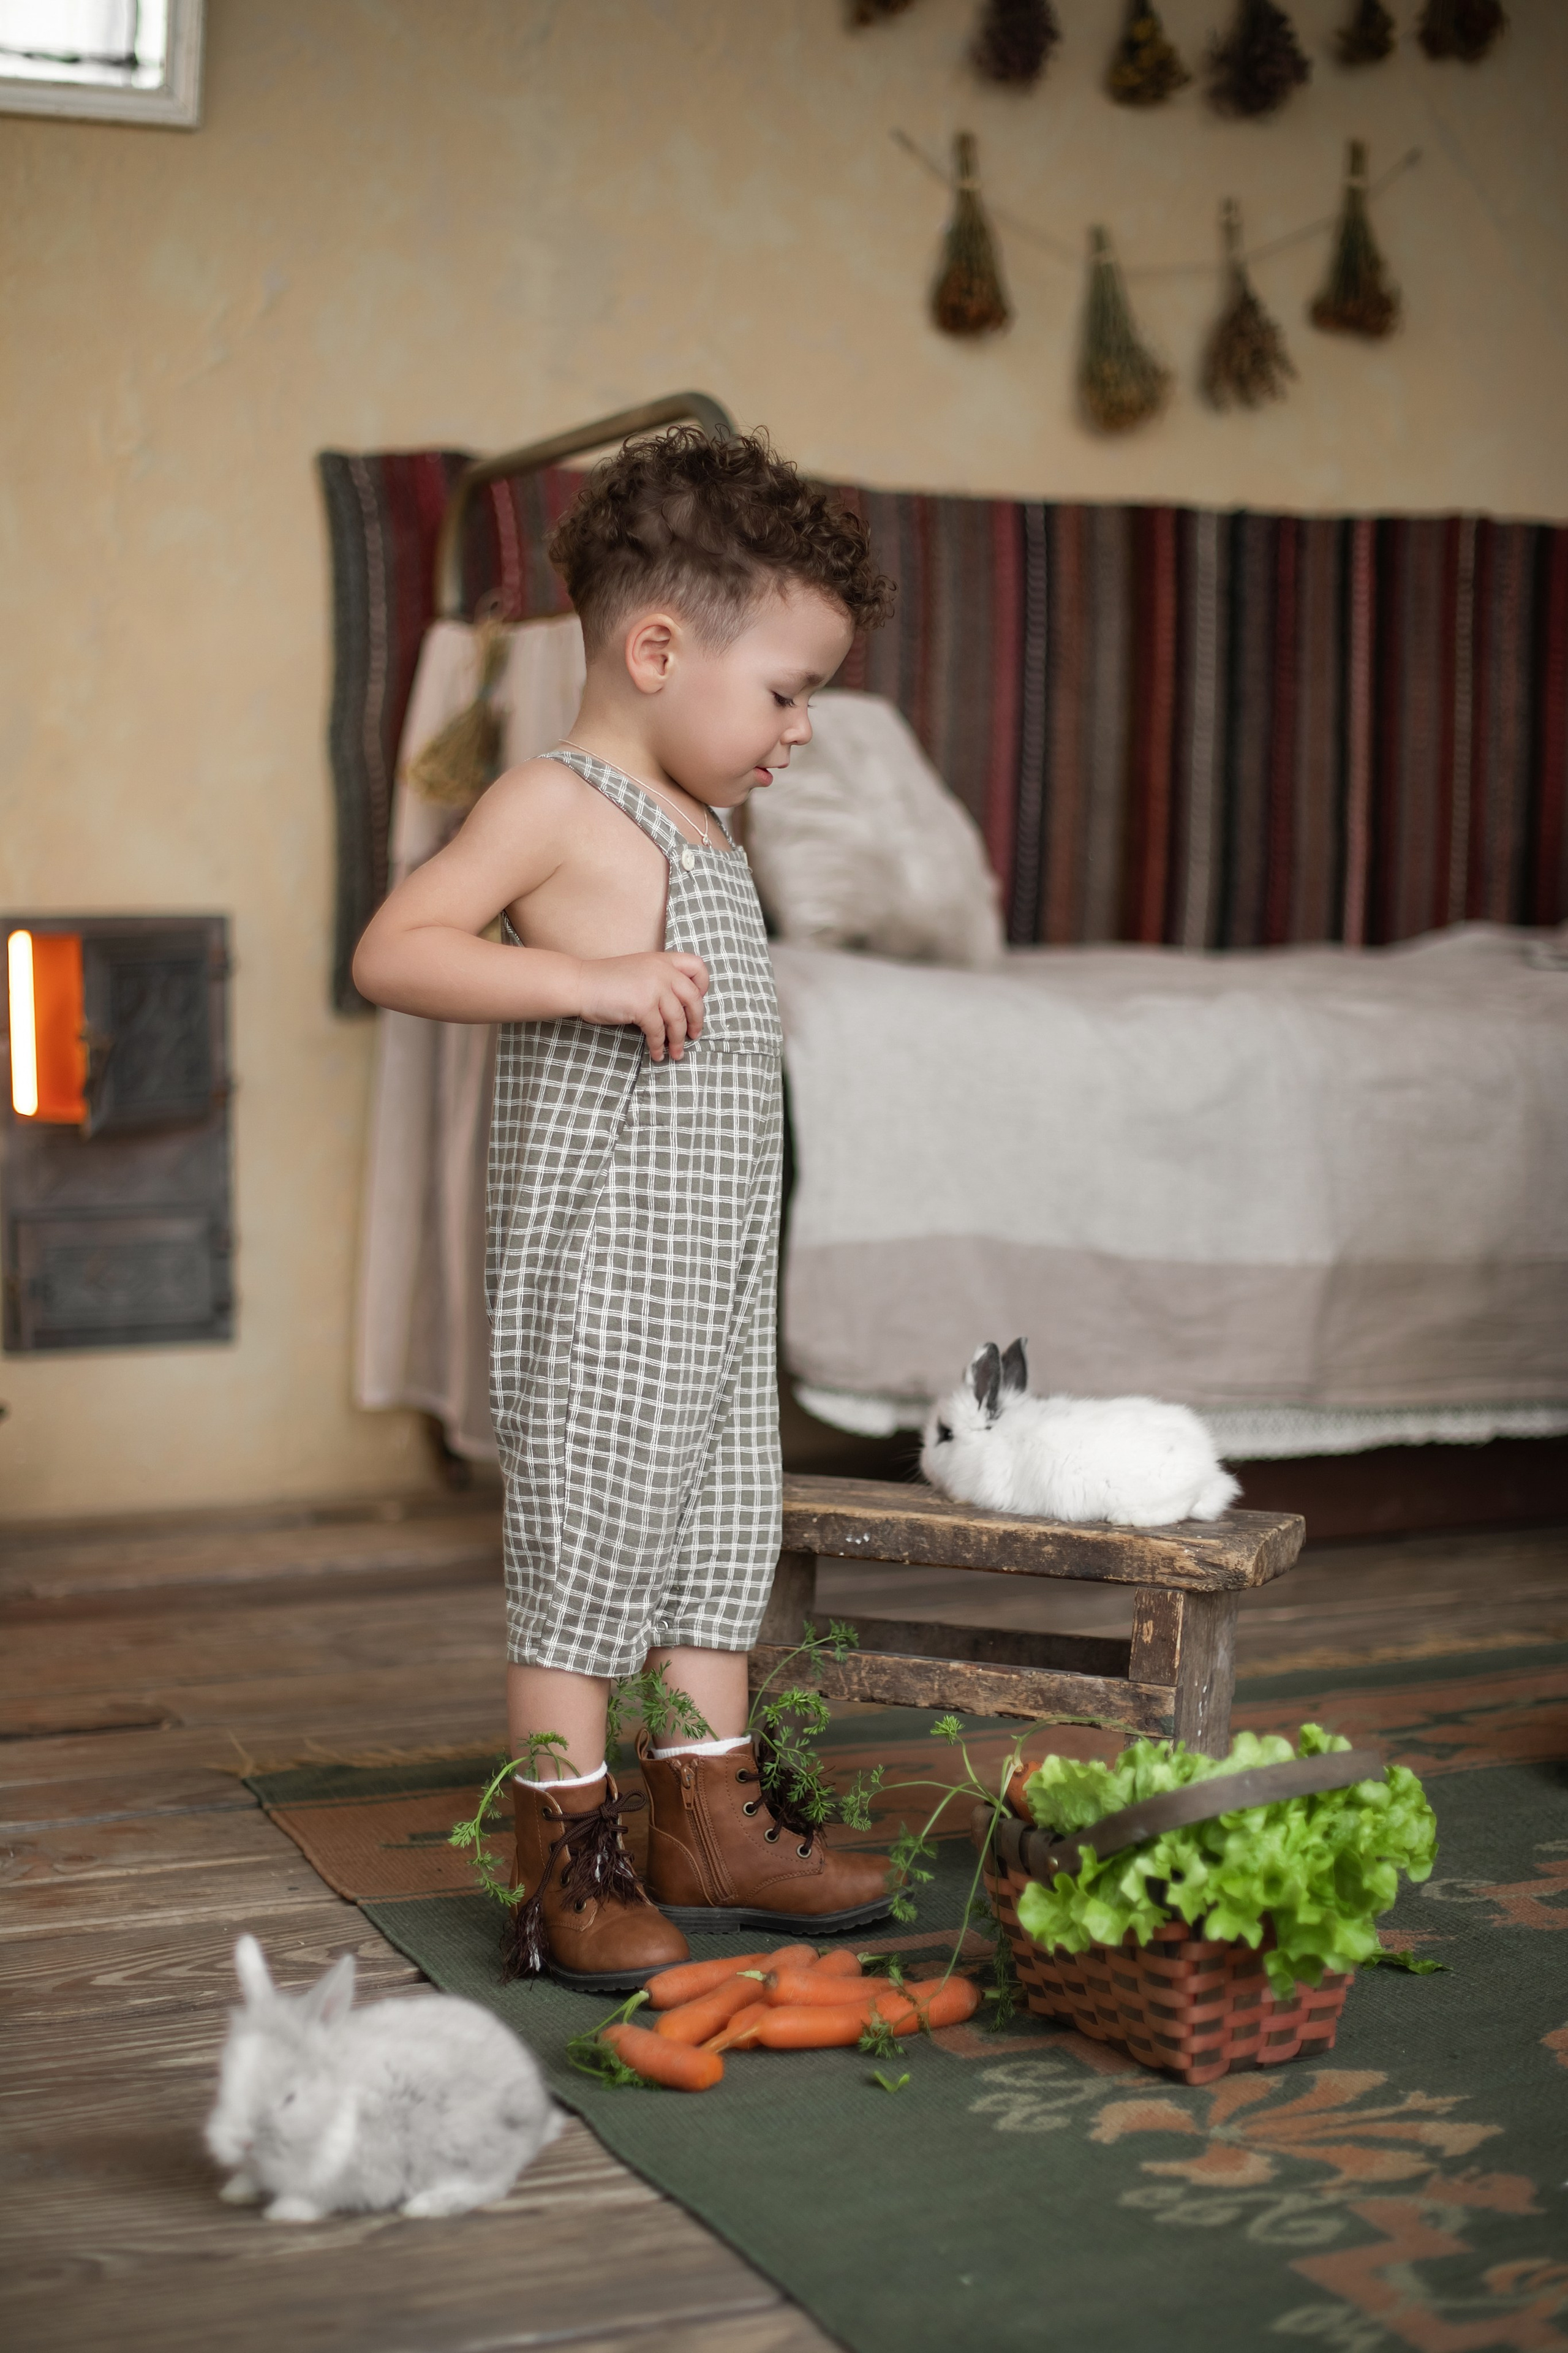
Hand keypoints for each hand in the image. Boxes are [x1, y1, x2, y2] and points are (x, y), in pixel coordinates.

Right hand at [577, 953, 708, 1060]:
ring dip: (678, 1040)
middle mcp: (662, 971)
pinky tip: (656, 1054)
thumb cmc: (606, 981)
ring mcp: (654, 988)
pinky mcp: (643, 1006)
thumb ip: (659, 979)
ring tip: (676, 1053)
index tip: (696, 1002)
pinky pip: (658, 1032)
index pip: (697, 967)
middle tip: (694, 1035)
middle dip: (696, 1020)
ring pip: (677, 1019)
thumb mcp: (639, 970)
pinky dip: (659, 1046)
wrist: (580, 984)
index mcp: (663, 960)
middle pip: (693, 998)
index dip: (703, 986)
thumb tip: (679, 1007)